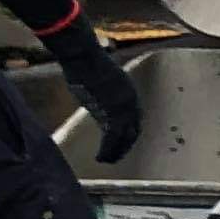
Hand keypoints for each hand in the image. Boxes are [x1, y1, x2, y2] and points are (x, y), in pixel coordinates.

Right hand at [52, 26, 143, 164]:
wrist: (84, 57)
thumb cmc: (85, 63)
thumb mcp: (98, 77)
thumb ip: (100, 90)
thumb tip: (90, 91)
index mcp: (129, 92)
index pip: (135, 118)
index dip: (129, 132)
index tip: (121, 142)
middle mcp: (131, 101)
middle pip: (133, 129)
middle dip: (125, 145)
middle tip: (116, 156)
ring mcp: (124, 107)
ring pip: (125, 137)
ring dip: (116, 151)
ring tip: (107, 161)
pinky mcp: (113, 112)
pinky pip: (113, 138)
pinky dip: (108, 150)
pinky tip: (100, 158)